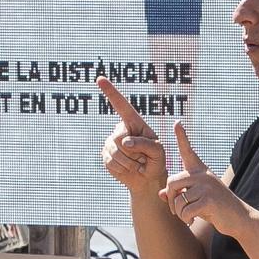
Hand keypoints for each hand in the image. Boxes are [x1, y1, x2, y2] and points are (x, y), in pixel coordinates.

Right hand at [97, 76, 165, 193]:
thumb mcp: (158, 152)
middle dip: (133, 152)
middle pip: (119, 137)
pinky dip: (122, 169)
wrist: (147, 179)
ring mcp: (110, 142)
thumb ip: (145, 144)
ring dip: (129, 163)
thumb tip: (125, 141)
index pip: (122, 105)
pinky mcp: (105, 155)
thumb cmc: (156, 162)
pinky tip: (129, 169)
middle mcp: (120, 130)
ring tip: (137, 165)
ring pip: (115, 152)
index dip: (110, 92)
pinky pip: (110, 162)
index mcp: (134, 123)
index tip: (100, 79)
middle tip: (143, 159)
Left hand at [159, 121, 243, 237]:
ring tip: (188, 217)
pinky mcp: (208, 200)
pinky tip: (193, 220)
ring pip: (177, 199)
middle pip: (171, 182)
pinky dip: (186, 219)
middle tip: (176, 211)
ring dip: (179, 213)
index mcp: (200, 171)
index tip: (177, 122)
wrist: (239, 219)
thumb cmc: (215, 208)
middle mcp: (203, 175)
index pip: (188, 151)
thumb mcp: (196, 199)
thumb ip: (179, 194)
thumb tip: (161, 194)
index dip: (181, 137)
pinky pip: (184, 210)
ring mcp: (206, 186)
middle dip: (170, 199)